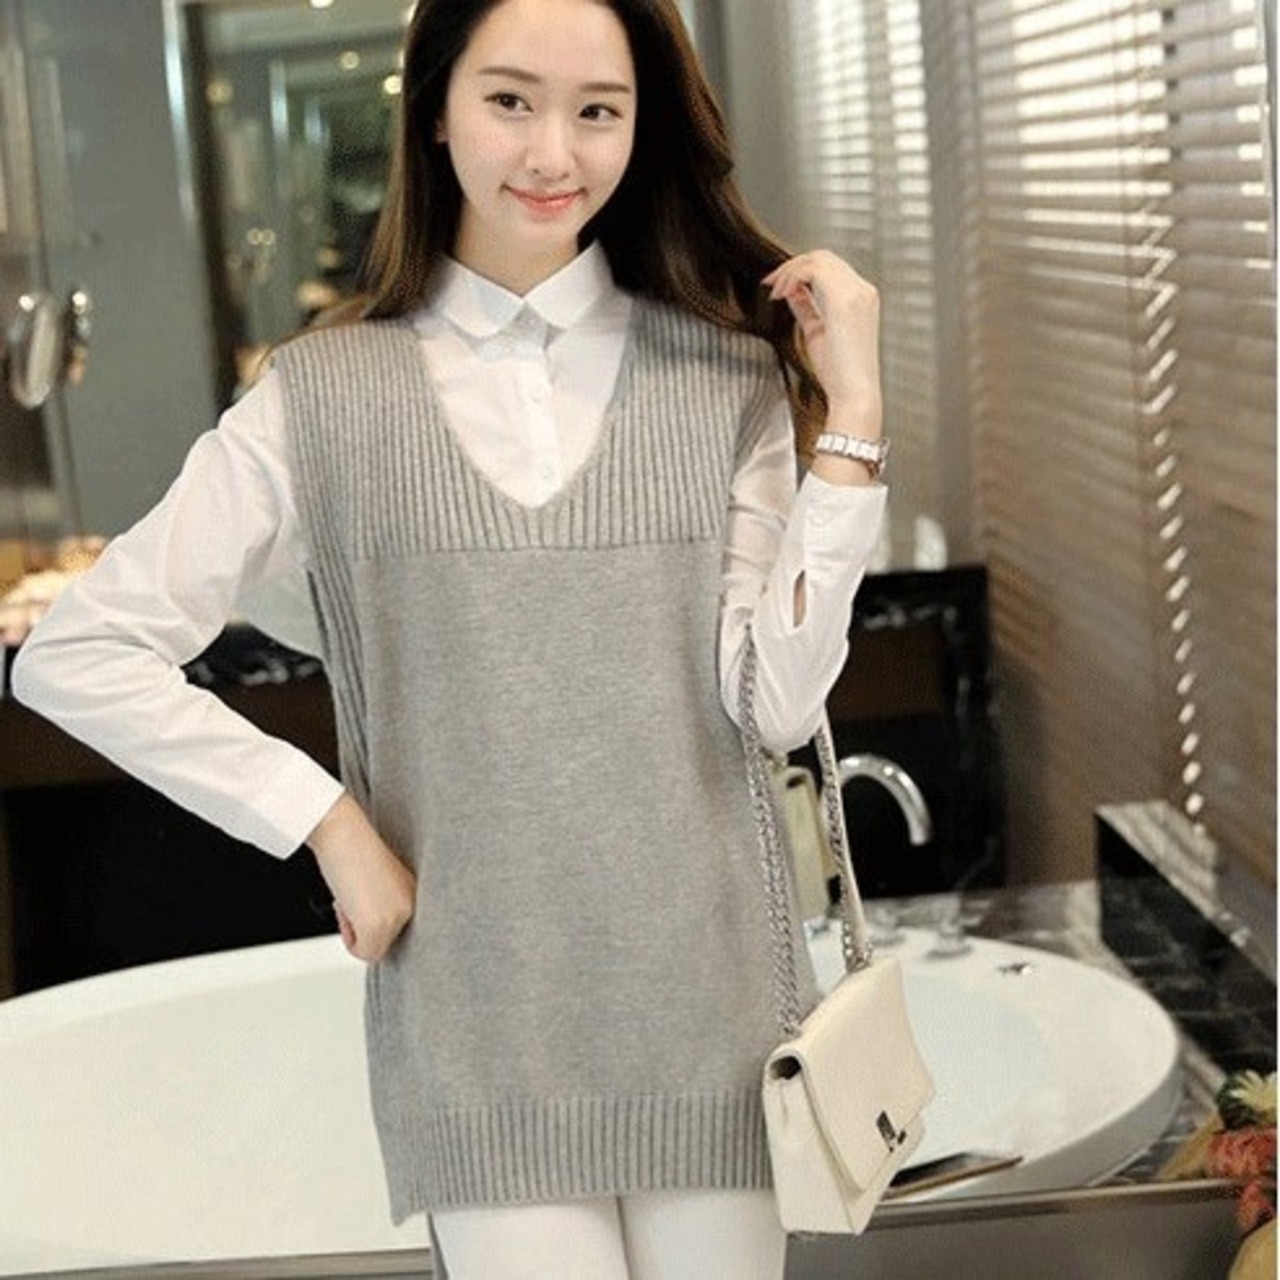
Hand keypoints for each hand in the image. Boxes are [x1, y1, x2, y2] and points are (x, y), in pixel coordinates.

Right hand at [307, 792, 415, 962]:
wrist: (343, 831)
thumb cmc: (354, 848)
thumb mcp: (380, 882)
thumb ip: (387, 905)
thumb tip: (377, 933)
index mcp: (418, 891)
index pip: (407, 929)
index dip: (379, 921)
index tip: (367, 905)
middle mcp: (416, 903)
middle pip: (390, 942)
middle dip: (366, 928)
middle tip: (354, 898)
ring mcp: (400, 915)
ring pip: (376, 949)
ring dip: (356, 930)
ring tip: (351, 897)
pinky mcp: (380, 925)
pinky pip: (365, 953)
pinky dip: (349, 938)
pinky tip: (346, 905)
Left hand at [763, 250, 881, 430]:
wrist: (853, 394)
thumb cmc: (840, 375)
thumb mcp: (817, 332)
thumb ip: (807, 308)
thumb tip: (793, 291)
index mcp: (861, 298)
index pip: (831, 269)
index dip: (801, 271)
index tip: (779, 286)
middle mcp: (862, 291)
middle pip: (825, 258)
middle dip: (793, 266)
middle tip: (772, 282)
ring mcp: (855, 293)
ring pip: (818, 260)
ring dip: (791, 271)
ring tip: (775, 290)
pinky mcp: (843, 301)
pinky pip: (814, 271)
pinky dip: (793, 277)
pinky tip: (782, 293)